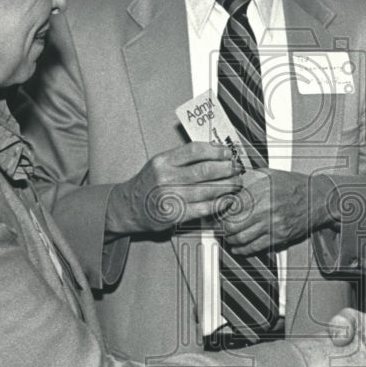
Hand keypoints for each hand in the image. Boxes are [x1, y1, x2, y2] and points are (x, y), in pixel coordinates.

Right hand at [108, 142, 241, 234]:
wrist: (128, 207)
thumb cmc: (149, 183)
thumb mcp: (160, 163)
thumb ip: (183, 158)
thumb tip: (216, 152)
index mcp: (163, 161)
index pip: (195, 150)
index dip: (216, 151)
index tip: (228, 153)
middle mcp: (165, 178)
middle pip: (205, 170)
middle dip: (227, 168)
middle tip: (237, 168)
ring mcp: (170, 197)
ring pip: (207, 190)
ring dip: (227, 186)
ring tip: (236, 183)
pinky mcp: (175, 215)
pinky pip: (203, 208)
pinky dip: (219, 203)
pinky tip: (227, 199)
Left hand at [218, 170, 336, 255]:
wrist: (317, 198)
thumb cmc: (295, 185)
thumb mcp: (270, 174)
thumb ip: (249, 179)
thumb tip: (230, 184)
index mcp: (262, 190)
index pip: (231, 204)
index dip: (221, 210)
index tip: (218, 210)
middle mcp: (267, 208)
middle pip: (233, 224)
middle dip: (223, 227)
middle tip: (220, 225)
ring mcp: (273, 224)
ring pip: (242, 238)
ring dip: (230, 239)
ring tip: (228, 236)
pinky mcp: (279, 237)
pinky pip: (255, 247)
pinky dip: (243, 249)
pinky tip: (238, 246)